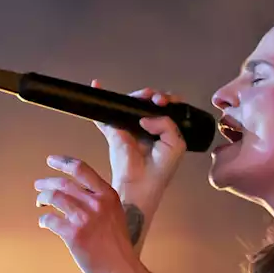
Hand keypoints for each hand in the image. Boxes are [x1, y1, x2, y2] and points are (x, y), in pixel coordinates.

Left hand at [35, 154, 142, 272]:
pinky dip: (44, 220)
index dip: (62, 162)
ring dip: (42, 198)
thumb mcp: (115, 214)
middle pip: (63, 183)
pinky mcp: (73, 235)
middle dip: (46, 183)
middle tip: (38, 186)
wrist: (122, 270)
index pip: (81, 169)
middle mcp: (96, 203)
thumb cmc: (117, 245)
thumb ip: (99, 201)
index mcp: (108, 195)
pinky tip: (44, 223)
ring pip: (53, 198)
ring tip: (40, 203)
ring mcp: (84, 218)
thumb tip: (74, 191)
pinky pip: (49, 220)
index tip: (50, 160)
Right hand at [89, 80, 185, 206]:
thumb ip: (167, 124)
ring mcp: (130, 127)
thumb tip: (147, 116)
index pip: (167, 107)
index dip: (167, 99)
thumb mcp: (175, 145)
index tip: (165, 102)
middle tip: (155, 100)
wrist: (140, 186)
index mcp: (164, 130)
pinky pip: (105, 114)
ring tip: (141, 97)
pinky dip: (101, 98)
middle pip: (148, 101)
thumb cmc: (159, 171)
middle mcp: (147, 126)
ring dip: (135, 96)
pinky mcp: (114, 132)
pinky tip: (98, 86)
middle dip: (152, 95)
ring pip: (130, 103)